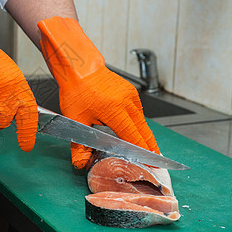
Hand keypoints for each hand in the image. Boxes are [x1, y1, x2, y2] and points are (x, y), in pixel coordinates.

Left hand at [38, 17, 158, 167]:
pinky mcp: (131, 92)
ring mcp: (131, 95)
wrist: (79, 68)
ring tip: (147, 150)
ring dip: (144, 135)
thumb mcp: (75, 120)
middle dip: (150, 147)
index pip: (134, 137)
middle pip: (144, 131)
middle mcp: (127, 102)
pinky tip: (136, 132)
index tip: (149, 164)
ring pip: (143, 121)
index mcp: (115, 110)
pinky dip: (139, 123)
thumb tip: (81, 164)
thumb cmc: (76, 90)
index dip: (142, 152)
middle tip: (155, 162)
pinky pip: (138, 112)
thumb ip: (79, 145)